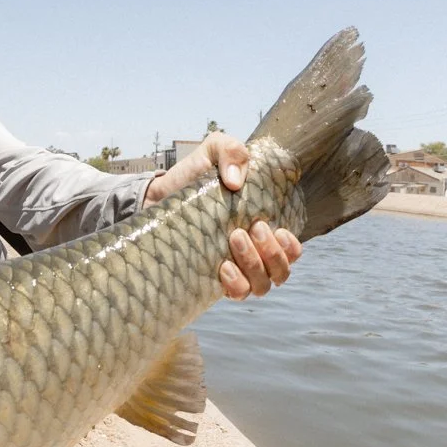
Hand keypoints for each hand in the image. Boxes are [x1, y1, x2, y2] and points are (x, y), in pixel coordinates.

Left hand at [144, 132, 301, 299]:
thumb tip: (236, 182)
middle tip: (249, 228)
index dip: (291, 247)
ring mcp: (233, 269)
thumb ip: (231, 151)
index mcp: (261, 228)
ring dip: (254, 265)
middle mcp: (251, 253)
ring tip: (234, 238)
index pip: (291, 251)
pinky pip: (237, 295)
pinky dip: (236, 284)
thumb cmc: (190, 177)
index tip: (276, 229)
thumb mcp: (212, 152)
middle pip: (280, 271)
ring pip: (261, 286)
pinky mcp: (210, 281)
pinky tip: (223, 266)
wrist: (155, 198)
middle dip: (271, 252)